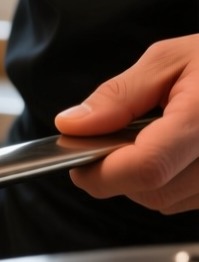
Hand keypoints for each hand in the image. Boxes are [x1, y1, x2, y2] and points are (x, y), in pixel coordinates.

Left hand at [57, 35, 198, 213]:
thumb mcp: (170, 59)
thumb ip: (120, 95)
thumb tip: (73, 126)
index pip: (147, 167)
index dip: (102, 172)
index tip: (78, 162)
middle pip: (153, 193)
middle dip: (119, 173)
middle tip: (118, 137)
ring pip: (169, 202)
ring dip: (146, 179)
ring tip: (158, 136)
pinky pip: (190, 201)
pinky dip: (172, 182)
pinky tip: (180, 152)